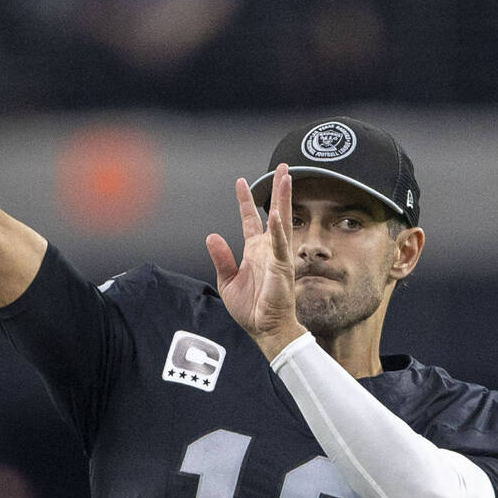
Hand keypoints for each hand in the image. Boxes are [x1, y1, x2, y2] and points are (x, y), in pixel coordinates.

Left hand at [206, 164, 307, 359]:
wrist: (263, 330)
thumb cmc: (249, 309)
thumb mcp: (227, 281)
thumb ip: (221, 258)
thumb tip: (211, 236)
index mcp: (255, 251)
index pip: (249, 219)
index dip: (245, 200)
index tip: (240, 181)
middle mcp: (268, 250)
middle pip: (273, 213)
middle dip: (278, 190)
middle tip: (283, 167)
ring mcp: (277, 257)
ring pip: (281, 223)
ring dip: (283, 200)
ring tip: (286, 178)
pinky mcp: (282, 269)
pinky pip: (280, 247)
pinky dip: (277, 232)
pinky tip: (274, 215)